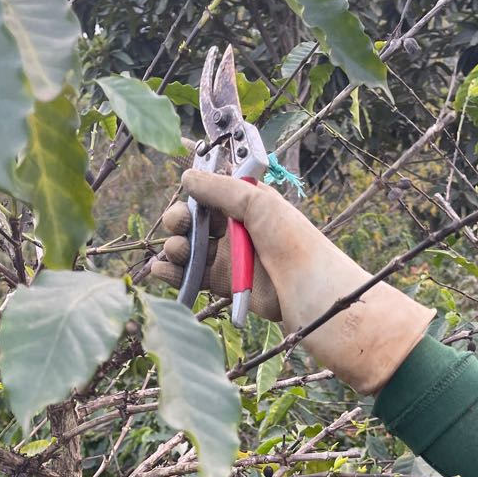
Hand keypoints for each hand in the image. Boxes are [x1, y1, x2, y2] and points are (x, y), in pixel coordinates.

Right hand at [149, 170, 432, 394]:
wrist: (315, 300)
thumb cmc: (296, 246)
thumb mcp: (260, 206)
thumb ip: (221, 190)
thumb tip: (186, 177)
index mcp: (251, 204)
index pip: (212, 191)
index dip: (194, 191)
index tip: (182, 191)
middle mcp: (240, 229)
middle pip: (196, 220)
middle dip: (180, 220)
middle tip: (178, 225)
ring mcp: (233, 259)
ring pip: (191, 249)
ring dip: (175, 248)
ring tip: (175, 253)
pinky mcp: (228, 287)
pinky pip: (194, 277)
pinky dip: (174, 274)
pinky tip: (162, 271)